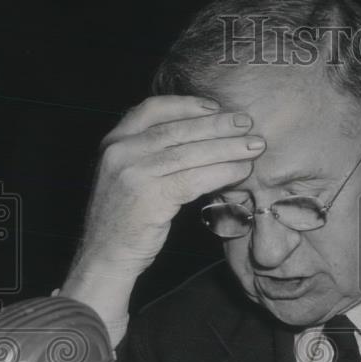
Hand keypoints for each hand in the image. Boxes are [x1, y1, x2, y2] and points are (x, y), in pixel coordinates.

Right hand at [61, 95, 264, 326]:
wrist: (106, 256)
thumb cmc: (126, 218)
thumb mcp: (130, 175)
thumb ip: (154, 154)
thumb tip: (203, 138)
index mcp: (114, 141)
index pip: (153, 110)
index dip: (188, 105)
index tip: (216, 107)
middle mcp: (120, 152)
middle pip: (178, 130)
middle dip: (217, 125)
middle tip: (248, 123)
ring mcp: (132, 173)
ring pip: (190, 153)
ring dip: (227, 148)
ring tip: (254, 147)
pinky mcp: (149, 197)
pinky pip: (194, 179)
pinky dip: (222, 172)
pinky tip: (241, 171)